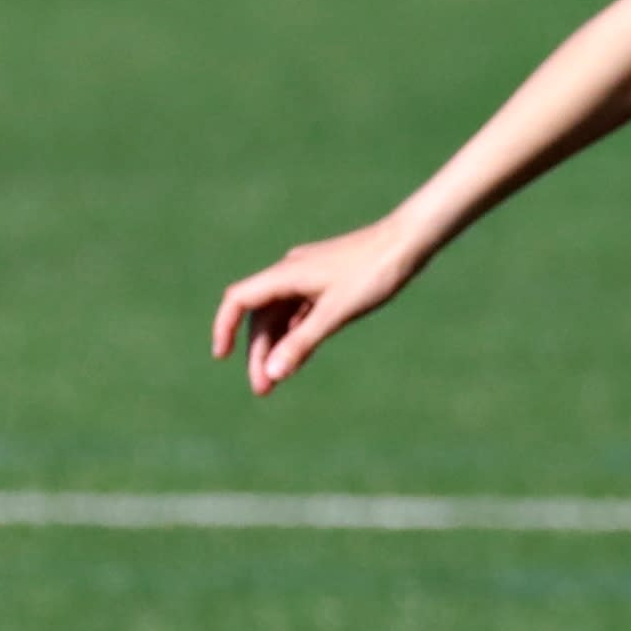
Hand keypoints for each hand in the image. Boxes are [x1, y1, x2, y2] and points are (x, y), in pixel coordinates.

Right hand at [211, 213, 430, 396]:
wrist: (408, 242)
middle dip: (259, 352)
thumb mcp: (336, 313)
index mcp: (285, 274)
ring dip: (277, 346)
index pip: (239, 300)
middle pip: (260, 315)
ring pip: (280, 315)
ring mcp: (308, 276)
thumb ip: (302, 343)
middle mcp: (290, 272)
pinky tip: (297, 357)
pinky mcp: (326, 282)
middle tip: (263, 388)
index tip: (222, 357)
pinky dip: (295, 334)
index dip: (225, 327)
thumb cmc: (373, 273)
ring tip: (276, 380)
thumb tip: (271, 373)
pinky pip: (300, 311)